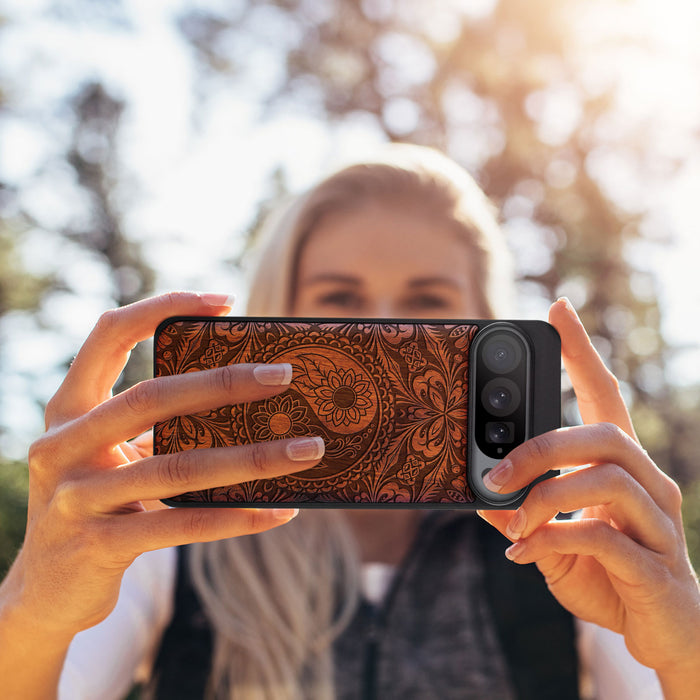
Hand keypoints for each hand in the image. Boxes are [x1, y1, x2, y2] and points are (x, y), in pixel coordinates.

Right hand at [3, 292, 324, 639]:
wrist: (45, 591)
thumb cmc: (97, 504)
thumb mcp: (113, 456)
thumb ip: (156, 428)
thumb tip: (248, 402)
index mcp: (68, 409)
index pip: (108, 335)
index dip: (162, 307)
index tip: (224, 301)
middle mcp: (62, 445)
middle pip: (151, 397)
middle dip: (224, 382)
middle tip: (285, 375)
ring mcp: (76, 497)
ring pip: (177, 467)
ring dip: (253, 458)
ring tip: (307, 450)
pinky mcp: (98, 545)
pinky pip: (182, 524)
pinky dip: (237, 517)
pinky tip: (280, 511)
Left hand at [478, 298, 699, 691]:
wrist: (664, 635)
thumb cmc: (609, 576)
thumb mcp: (553, 540)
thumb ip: (522, 515)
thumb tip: (480, 495)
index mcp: (622, 468)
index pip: (605, 396)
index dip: (582, 352)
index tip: (558, 309)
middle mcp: (649, 484)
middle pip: (604, 434)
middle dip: (542, 447)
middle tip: (495, 472)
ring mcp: (659, 524)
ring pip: (607, 479)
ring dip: (545, 497)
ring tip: (512, 522)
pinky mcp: (656, 566)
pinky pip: (604, 538)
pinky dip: (553, 540)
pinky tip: (524, 554)